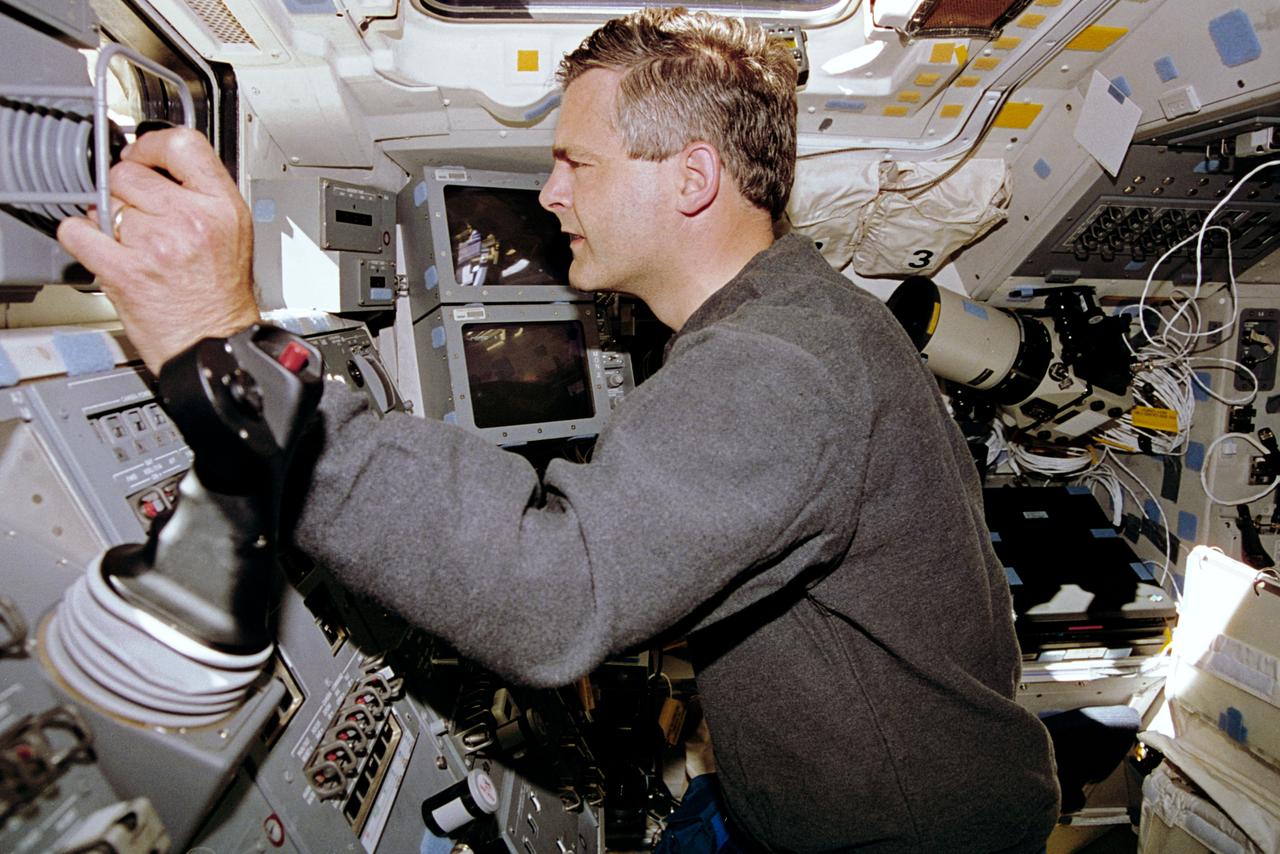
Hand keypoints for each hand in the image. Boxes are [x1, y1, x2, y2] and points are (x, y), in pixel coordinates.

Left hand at [57, 127, 259, 373]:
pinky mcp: (126, 270)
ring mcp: (157, 245)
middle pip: (131, 172)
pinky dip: (82, 237)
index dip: (152, 144)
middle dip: (128, 191)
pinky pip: (79, 232)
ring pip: (106, 202)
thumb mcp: (233, 234)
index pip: (182, 144)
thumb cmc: (223, 298)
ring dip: (110, 220)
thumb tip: (158, 168)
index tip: (142, 156)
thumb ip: (201, 196)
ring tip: (132, 243)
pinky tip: (102, 249)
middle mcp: (192, 221)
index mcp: (223, 207)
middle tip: (139, 214)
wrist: (215, 345)